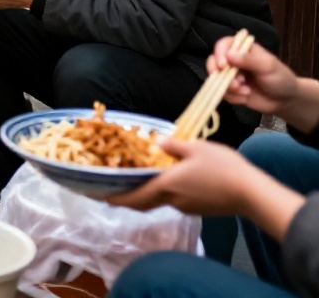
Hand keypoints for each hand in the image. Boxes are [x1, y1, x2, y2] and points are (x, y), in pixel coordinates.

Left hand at [108, 139, 306, 238]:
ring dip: (149, 193)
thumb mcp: (197, 148)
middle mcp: (172, 200)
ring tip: (143, 178)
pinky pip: (177, 200)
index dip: (115, 198)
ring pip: (161, 201)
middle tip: (114, 190)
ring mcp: (186, 207)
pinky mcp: (199, 209)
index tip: (99, 197)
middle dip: (127, 198)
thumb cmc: (224, 168)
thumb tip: (158, 142)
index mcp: (166, 185)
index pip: (133, 197)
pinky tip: (172, 181)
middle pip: (143, 202)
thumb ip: (175, 145)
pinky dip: (167, 192)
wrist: (252, 193)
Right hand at [214, 36, 311, 125]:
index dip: (219, 53)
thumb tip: (228, 55)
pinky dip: (233, 97)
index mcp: (243, 49)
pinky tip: (246, 97)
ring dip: (229, 87)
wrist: (285, 101)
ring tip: (246, 91)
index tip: (223, 66)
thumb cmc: (280, 78)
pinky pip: (222, 93)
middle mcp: (234, 61)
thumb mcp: (268, 66)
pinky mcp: (230, 90)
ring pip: (216, 79)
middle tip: (233, 83)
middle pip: (214, 61)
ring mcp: (231, 76)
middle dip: (220, 74)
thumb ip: (249, 60)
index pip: (224, 45)